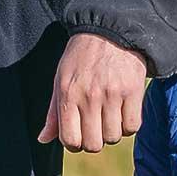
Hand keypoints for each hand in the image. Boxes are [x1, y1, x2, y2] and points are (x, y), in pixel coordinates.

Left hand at [38, 32, 147, 152]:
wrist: (110, 31)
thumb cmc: (81, 58)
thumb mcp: (61, 79)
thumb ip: (53, 112)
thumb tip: (43, 139)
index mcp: (67, 94)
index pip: (70, 140)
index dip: (75, 144)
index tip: (79, 136)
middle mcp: (89, 96)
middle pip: (93, 144)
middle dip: (94, 141)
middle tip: (95, 127)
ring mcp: (112, 94)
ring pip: (113, 137)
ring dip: (112, 132)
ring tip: (110, 117)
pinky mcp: (133, 91)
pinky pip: (133, 127)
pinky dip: (128, 125)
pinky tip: (123, 113)